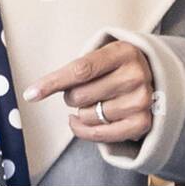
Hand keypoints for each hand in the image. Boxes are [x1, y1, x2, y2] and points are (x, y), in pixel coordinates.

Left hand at [25, 40, 156, 144]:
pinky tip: (78, 122)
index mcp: (122, 52)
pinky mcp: (143, 122)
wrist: (154, 76)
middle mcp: (135, 75)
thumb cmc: (114, 66)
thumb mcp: (99, 55)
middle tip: (81, 90)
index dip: (52, 83)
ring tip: (93, 102)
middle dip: (70, 96)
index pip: (80, 70)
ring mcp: (141, 100)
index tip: (30, 94)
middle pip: (80, 95)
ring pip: (88, 115)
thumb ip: (74, 69)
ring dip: (80, 112)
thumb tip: (33, 93)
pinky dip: (83, 131)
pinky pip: (101, 134)